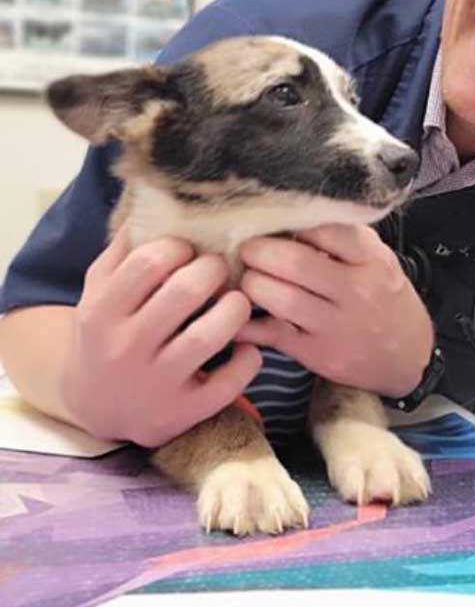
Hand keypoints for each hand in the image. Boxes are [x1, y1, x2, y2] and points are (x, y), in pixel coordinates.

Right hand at [62, 226, 262, 447]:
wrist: (93, 407)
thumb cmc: (107, 332)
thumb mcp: (100, 289)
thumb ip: (124, 246)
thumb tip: (158, 193)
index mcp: (102, 310)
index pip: (150, 261)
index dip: (181, 246)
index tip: (192, 249)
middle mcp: (124, 348)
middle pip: (185, 291)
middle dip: (214, 270)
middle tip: (221, 268)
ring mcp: (154, 384)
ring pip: (209, 335)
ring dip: (237, 308)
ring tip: (238, 300)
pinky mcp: (181, 413)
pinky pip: (228, 383)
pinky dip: (249, 360)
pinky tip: (246, 346)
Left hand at [235, 224, 433, 397]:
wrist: (406, 355)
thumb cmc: (383, 295)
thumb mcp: (378, 258)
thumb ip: (344, 237)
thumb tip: (291, 215)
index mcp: (371, 260)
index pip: (323, 229)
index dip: (290, 222)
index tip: (271, 220)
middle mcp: (356, 291)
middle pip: (294, 263)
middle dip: (258, 251)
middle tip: (245, 247)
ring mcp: (335, 326)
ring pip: (279, 298)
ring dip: (251, 283)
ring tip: (245, 276)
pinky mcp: (317, 354)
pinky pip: (271, 335)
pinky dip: (246, 323)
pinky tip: (234, 311)